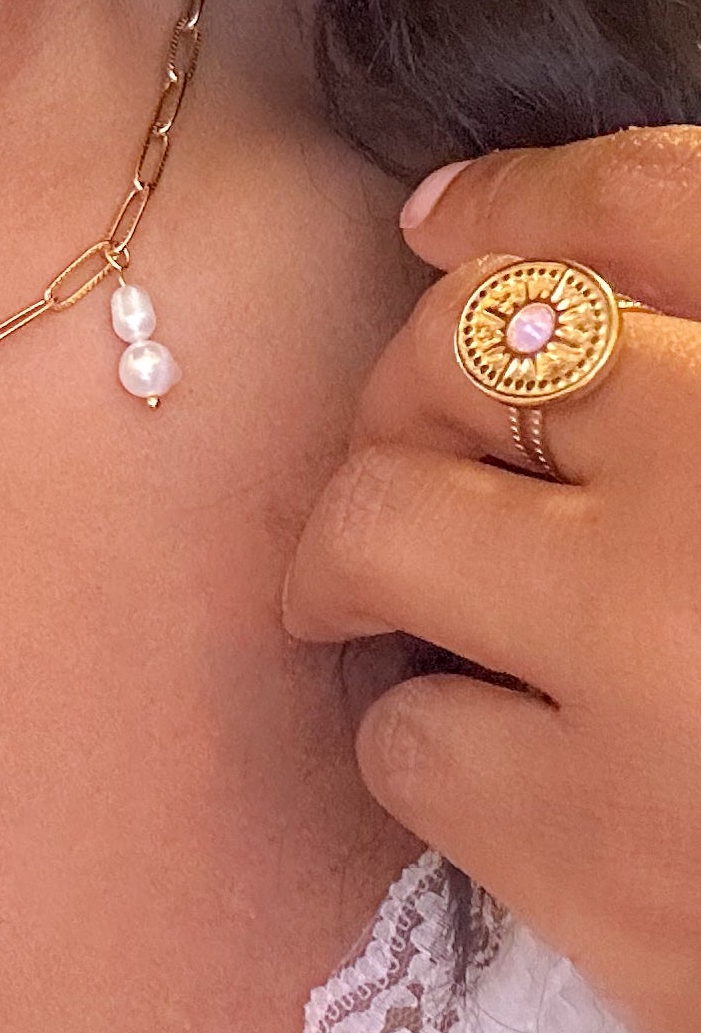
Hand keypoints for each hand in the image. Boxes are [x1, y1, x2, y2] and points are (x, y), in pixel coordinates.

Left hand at [283, 126, 700, 1032]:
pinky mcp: (581, 833)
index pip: (662, 203)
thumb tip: (513, 267)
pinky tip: (509, 785)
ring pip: (380, 527)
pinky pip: (402, 736)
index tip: (446, 223)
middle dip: (402, 404)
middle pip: (470, 351)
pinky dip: (429, 752)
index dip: (526, 200)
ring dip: (370, 575)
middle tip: (404, 467)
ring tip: (423, 630)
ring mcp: (651, 648)